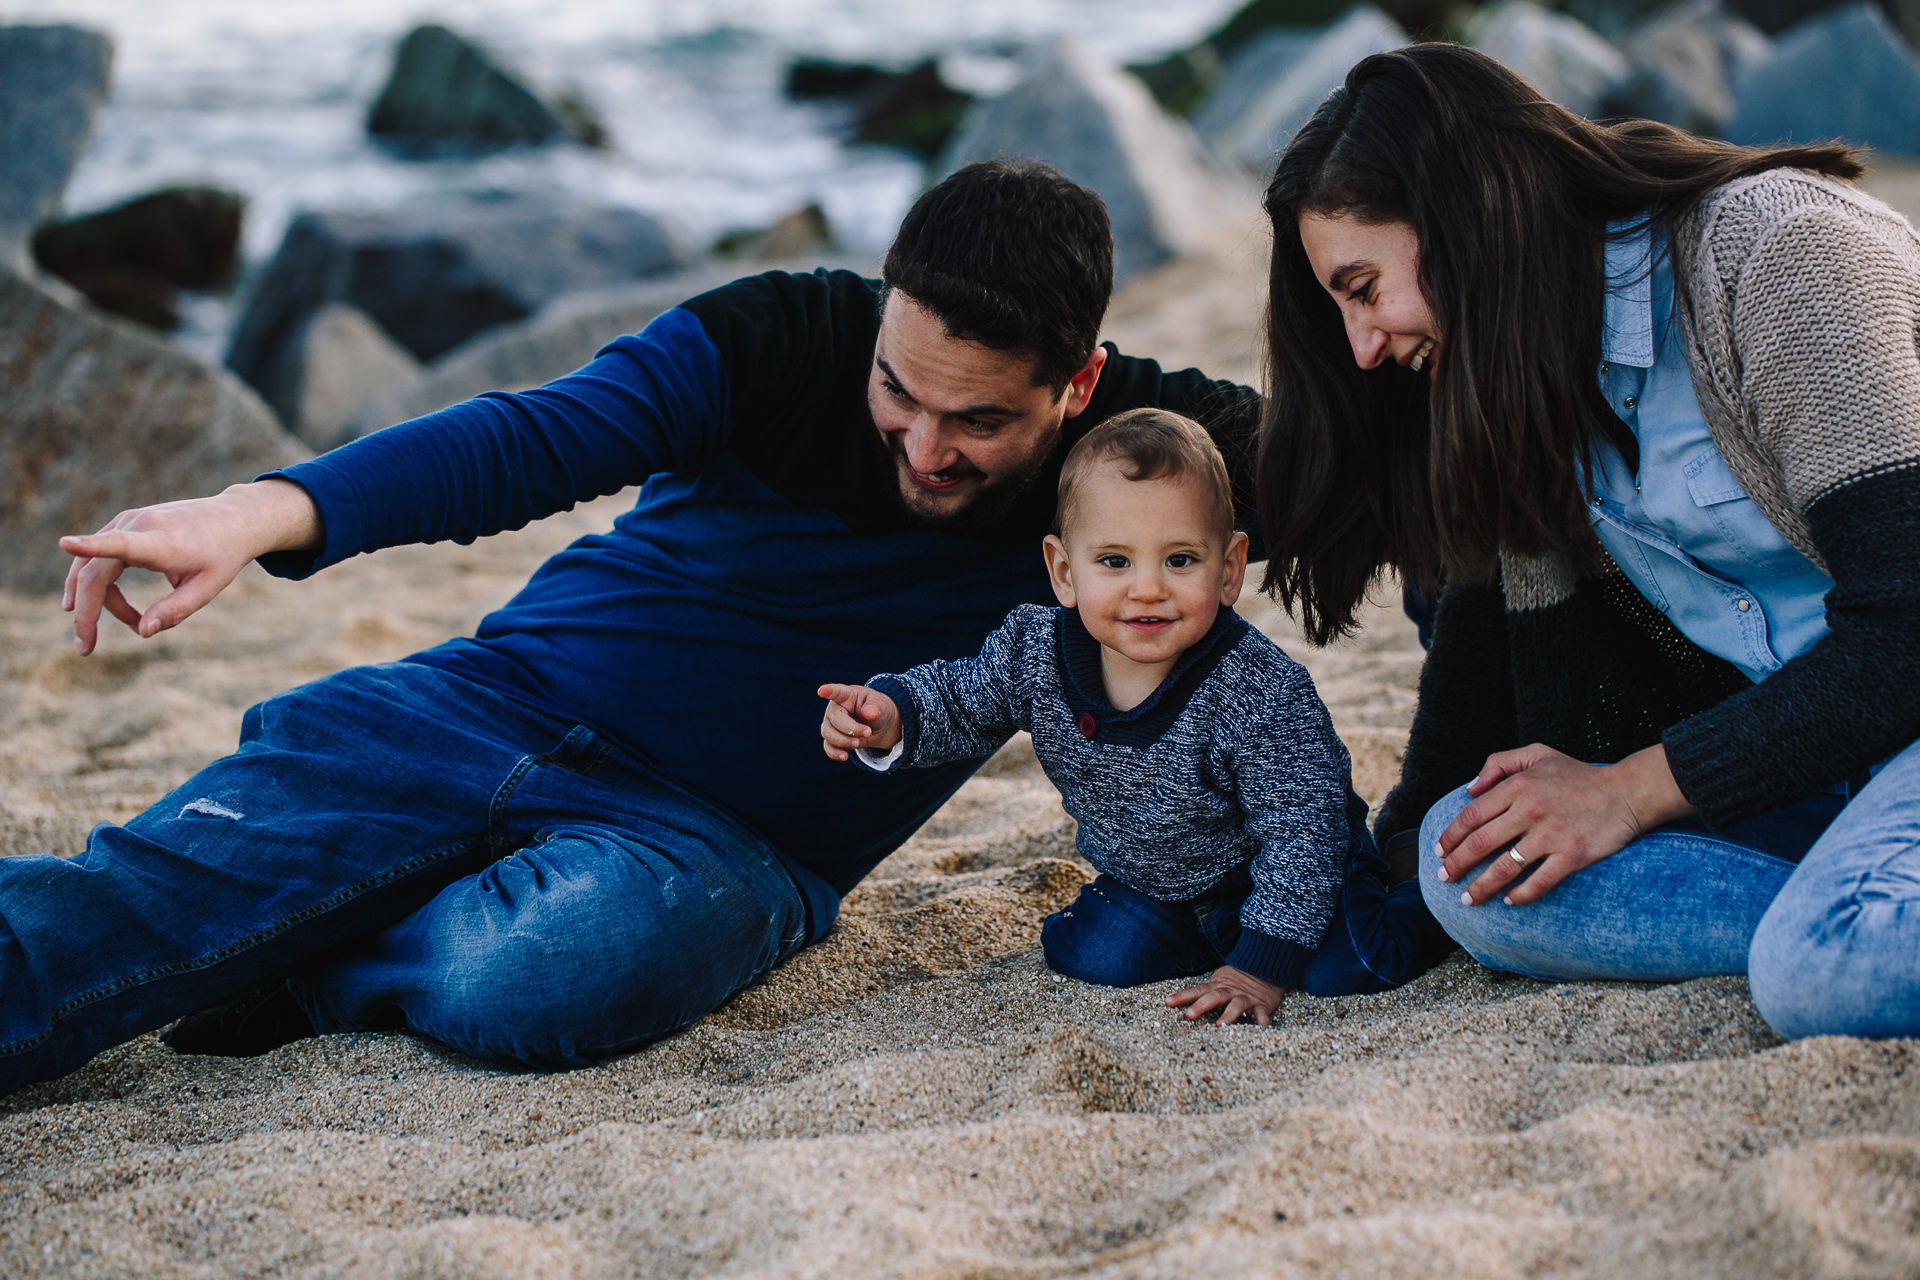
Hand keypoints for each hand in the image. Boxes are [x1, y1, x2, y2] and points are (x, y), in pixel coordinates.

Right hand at [60, 479, 322, 655]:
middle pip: (95, 571)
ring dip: (92, 600)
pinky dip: (100, 584)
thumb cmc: (223, 556)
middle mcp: (140, 525)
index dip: (92, 546)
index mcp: (164, 542)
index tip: (65, 542)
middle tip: (85, 647)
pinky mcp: (125, 522)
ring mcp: (129, 520)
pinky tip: (102, 606)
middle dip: (87, 611)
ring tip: (97, 633)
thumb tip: (142, 632)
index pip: (122, 544)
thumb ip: (176, 610)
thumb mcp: (208, 588)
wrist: (234, 518)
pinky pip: (101, 557)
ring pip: (92, 566)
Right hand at [817, 683, 900, 760]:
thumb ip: (875, 708)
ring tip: (858, 743)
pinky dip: (835, 753)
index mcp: (846, 695)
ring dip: (843, 741)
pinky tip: (845, 756)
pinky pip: (828, 746)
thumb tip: (869, 713)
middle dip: (850, 729)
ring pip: (828, 734)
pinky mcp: (831, 738)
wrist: (878, 726)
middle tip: (868, 732)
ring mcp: (831, 723)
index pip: (836, 692)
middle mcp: (835, 708)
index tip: (821, 691)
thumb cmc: (877, 710)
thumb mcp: (881, 706)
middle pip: (834, 719)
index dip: (829, 691)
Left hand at [1166, 965, 1284, 1027]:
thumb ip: (1204, 992)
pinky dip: (1262, 1020)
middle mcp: (1230, 992)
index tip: (1168, 1002)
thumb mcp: (1219, 981)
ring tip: (1220, 1025)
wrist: (1264, 965)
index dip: (1182, 996)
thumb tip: (1178, 1002)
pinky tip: (1261, 1028)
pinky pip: (1262, 1013)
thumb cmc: (1237, 979)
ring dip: (1228, 1014)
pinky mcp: (1262, 1004)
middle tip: (1189, 1015)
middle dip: (1201, 1005)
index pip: (1197, 990)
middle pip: (1214, 997)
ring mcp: (1246, 998)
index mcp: (1217, 987)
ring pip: (1236, 1005)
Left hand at [1436, 742, 1693, 905]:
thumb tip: (1469, 788)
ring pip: (1505, 867)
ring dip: (1481, 886)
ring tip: (1467, 899)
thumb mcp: (1537, 753)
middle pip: (1480, 843)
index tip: (1439, 851)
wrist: (1627, 791)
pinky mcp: (1572, 855)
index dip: (1450, 836)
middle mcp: (1530, 810)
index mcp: (1518, 787)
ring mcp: (1551, 835)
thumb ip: (1499, 764)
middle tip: (1443, 879)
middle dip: (1456, 864)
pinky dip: (1521, 895)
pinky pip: (1539, 881)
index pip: (1471, 816)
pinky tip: (1509, 901)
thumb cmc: (1578, 775)